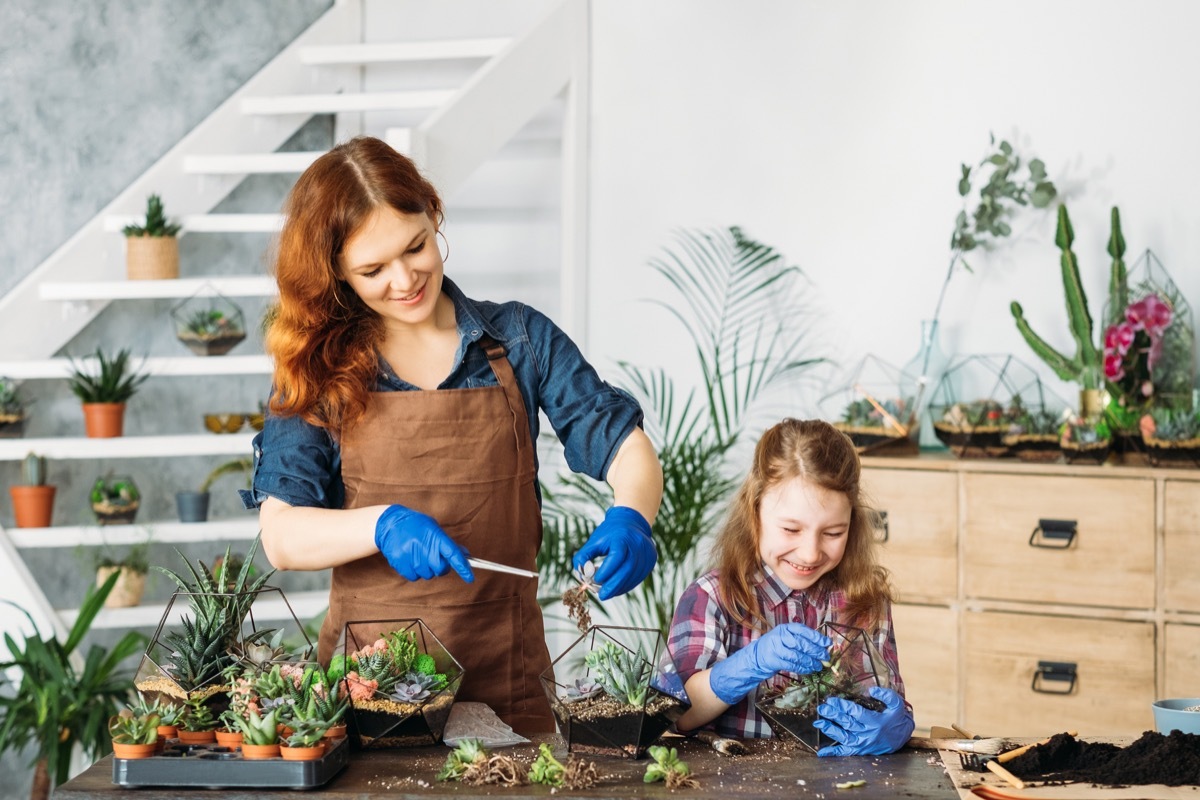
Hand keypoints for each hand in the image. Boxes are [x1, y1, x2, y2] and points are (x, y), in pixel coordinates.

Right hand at [374, 504, 473, 582]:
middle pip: (440, 569)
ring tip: (418, 554)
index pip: (453, 554)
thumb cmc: (415, 525)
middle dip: (440, 566)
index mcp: (435, 536)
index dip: (463, 567)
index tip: (470, 578)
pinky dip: (415, 572)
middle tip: (433, 557)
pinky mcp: (400, 563)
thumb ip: (448, 543)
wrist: (390, 524)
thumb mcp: (434, 529)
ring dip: (426, 568)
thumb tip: (465, 555)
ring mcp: (410, 555)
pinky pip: (414, 577)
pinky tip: (410, 559)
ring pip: (427, 574)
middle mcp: (423, 546)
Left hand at [571, 506, 655, 599]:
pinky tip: (617, 588)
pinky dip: (627, 585)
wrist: (631, 522)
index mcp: (623, 537)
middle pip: (627, 570)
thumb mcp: (594, 540)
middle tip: (601, 595)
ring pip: (633, 576)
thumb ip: (584, 556)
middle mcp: (638, 545)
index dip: (606, 571)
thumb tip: (582, 575)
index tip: (594, 581)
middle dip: (613, 585)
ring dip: (620, 588)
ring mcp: (647, 553)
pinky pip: (638, 577)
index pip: (616, 557)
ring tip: (607, 592)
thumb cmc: (610, 533)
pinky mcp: (651, 561)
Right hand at [708, 623, 829, 704]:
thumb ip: (800, 639)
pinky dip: (802, 668)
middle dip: (816, 651)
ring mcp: (775, 647)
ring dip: (810, 662)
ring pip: (797, 655)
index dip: (816, 637)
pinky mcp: (773, 660)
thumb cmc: (775, 647)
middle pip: (801, 643)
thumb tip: (821, 645)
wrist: (755, 657)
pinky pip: (792, 665)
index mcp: (784, 628)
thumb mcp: (786, 638)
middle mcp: (780, 636)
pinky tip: (809, 670)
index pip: (803, 630)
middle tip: (825, 656)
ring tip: (818, 666)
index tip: (827, 643)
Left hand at [814, 686, 914, 755]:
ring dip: (830, 730)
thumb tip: (870, 690)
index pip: (855, 712)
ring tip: (818, 722)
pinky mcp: (861, 750)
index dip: (842, 706)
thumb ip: (886, 694)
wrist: (903, 736)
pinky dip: (833, 753)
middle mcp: (868, 734)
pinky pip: (846, 752)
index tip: (831, 700)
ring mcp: (864, 744)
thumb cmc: (897, 717)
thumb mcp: (896, 703)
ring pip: (844, 737)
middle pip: (847, 724)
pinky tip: (822, 752)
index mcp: (875, 721)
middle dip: (832, 715)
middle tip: (821, 708)